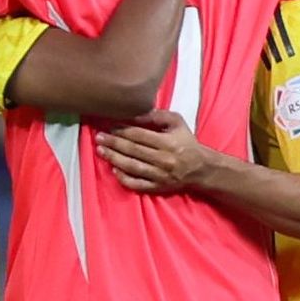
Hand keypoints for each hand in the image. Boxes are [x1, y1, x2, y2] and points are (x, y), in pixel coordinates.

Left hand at [95, 109, 222, 195]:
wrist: (201, 169)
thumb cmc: (186, 142)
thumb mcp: (177, 123)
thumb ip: (158, 116)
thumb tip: (136, 112)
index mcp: (167, 142)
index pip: (139, 135)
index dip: (122, 130)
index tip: (109, 126)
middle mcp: (163, 159)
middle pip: (133, 150)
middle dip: (113, 143)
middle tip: (98, 137)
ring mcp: (159, 175)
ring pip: (132, 167)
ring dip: (114, 158)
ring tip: (100, 151)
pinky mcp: (157, 187)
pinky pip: (137, 184)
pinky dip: (124, 178)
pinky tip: (114, 170)